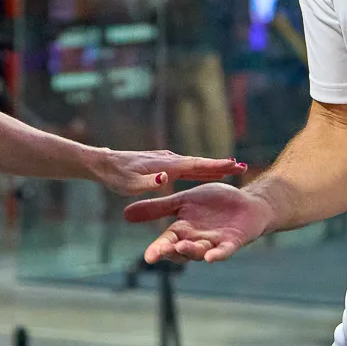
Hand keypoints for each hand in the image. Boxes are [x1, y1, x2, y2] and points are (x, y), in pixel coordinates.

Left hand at [92, 148, 243, 196]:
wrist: (104, 163)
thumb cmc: (116, 177)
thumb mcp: (129, 184)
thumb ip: (148, 183)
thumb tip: (165, 178)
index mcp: (166, 166)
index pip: (196, 166)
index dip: (215, 167)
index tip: (234, 166)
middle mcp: (170, 161)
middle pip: (200, 163)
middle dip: (221, 165)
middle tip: (242, 167)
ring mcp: (168, 162)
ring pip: (196, 165)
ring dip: (214, 167)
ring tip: (233, 169)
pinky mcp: (165, 165)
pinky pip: (188, 168)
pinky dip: (202, 169)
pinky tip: (209, 173)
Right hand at [123, 182, 274, 263]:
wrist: (246, 202)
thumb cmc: (214, 203)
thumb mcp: (182, 201)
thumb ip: (158, 208)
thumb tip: (125, 214)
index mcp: (182, 230)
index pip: (166, 242)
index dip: (158, 250)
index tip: (148, 257)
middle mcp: (196, 240)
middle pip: (181, 250)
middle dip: (171, 252)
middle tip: (160, 253)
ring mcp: (214, 243)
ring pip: (200, 252)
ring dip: (191, 251)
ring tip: (182, 246)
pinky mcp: (232, 242)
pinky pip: (223, 252)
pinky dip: (217, 255)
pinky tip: (210, 258)